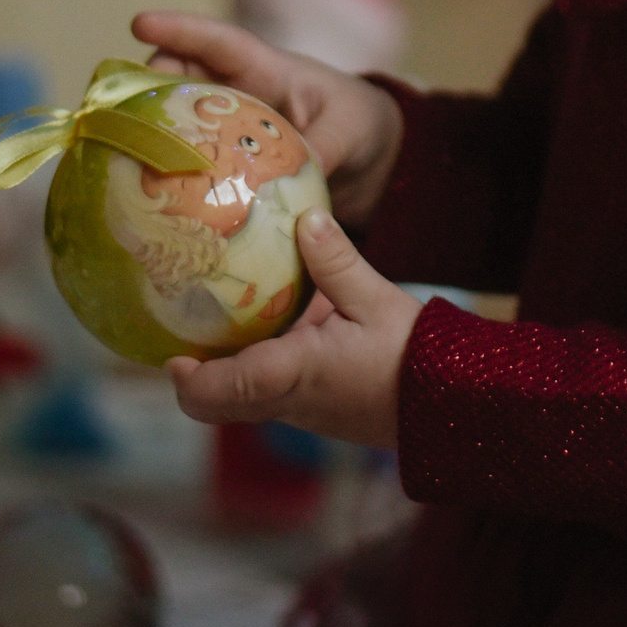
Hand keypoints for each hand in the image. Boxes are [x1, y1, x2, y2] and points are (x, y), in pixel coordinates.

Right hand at [132, 11, 403, 222]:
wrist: (374, 163)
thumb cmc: (362, 124)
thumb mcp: (351, 129)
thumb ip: (325, 145)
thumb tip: (298, 170)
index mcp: (268, 69)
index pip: (219, 42)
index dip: (180, 30)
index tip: (140, 22)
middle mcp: (239, 95)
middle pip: (181, 79)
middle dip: (149, 86)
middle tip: (129, 110)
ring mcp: (229, 130)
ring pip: (177, 121)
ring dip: (152, 132)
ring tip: (125, 152)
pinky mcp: (228, 166)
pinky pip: (192, 164)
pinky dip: (171, 174)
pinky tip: (150, 196)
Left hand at [165, 209, 416, 447]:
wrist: (455, 401)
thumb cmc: (417, 355)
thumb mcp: (376, 299)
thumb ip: (337, 260)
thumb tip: (306, 217)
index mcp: (295, 374)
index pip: (220, 390)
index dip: (187, 378)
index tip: (171, 353)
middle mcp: (288, 400)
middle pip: (216, 405)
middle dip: (194, 375)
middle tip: (184, 327)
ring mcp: (300, 409)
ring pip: (240, 399)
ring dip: (222, 367)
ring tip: (217, 313)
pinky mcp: (315, 405)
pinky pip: (267, 390)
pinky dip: (254, 363)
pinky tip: (267, 319)